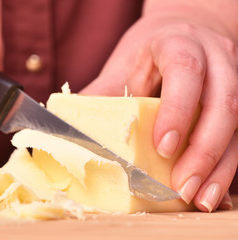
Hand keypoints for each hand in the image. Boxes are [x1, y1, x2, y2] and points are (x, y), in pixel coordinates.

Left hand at [81, 5, 237, 211]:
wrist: (181, 33)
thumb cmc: (147, 53)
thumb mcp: (122, 66)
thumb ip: (101, 93)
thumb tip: (65, 127)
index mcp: (179, 43)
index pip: (186, 71)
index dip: (177, 110)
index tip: (163, 148)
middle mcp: (215, 57)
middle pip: (223, 103)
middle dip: (204, 150)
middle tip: (181, 187)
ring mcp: (233, 77)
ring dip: (220, 166)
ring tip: (200, 198)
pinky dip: (226, 166)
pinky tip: (212, 190)